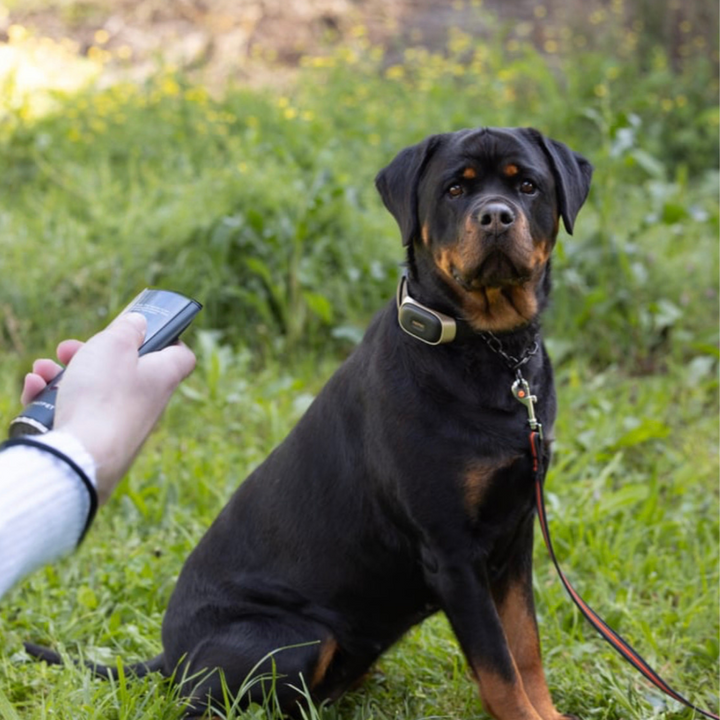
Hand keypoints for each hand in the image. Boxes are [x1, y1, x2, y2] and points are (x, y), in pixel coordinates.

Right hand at [21, 313, 195, 503]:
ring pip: (95, 392)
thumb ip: (127, 330)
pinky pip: (78, 416)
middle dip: (91, 355)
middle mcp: (149, 403)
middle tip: (68, 349)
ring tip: (44, 370)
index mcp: (162, 377)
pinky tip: (34, 390)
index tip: (144, 331)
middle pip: (125, 370)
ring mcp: (124, 425)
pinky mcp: (99, 443)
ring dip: (66, 376)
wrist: (85, 458)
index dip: (167, 339)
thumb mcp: (114, 346)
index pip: (180, 356)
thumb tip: (139, 323)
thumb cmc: (103, 397)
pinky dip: (56, 401)